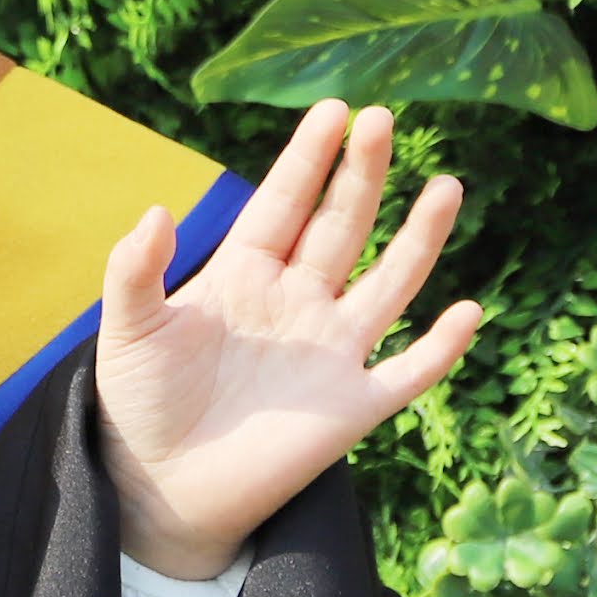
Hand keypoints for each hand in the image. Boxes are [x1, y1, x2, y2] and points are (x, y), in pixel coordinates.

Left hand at [91, 101, 479, 584]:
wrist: (158, 486)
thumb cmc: (139, 403)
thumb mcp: (128, 330)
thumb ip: (135, 271)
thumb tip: (156, 212)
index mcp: (243, 275)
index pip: (284, 204)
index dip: (308, 159)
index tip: (334, 110)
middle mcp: (296, 303)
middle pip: (340, 227)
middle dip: (361, 175)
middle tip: (383, 118)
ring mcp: (330, 352)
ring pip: (389, 283)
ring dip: (419, 239)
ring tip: (449, 184)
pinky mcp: (351, 407)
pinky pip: (407, 372)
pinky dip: (440, 347)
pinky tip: (468, 311)